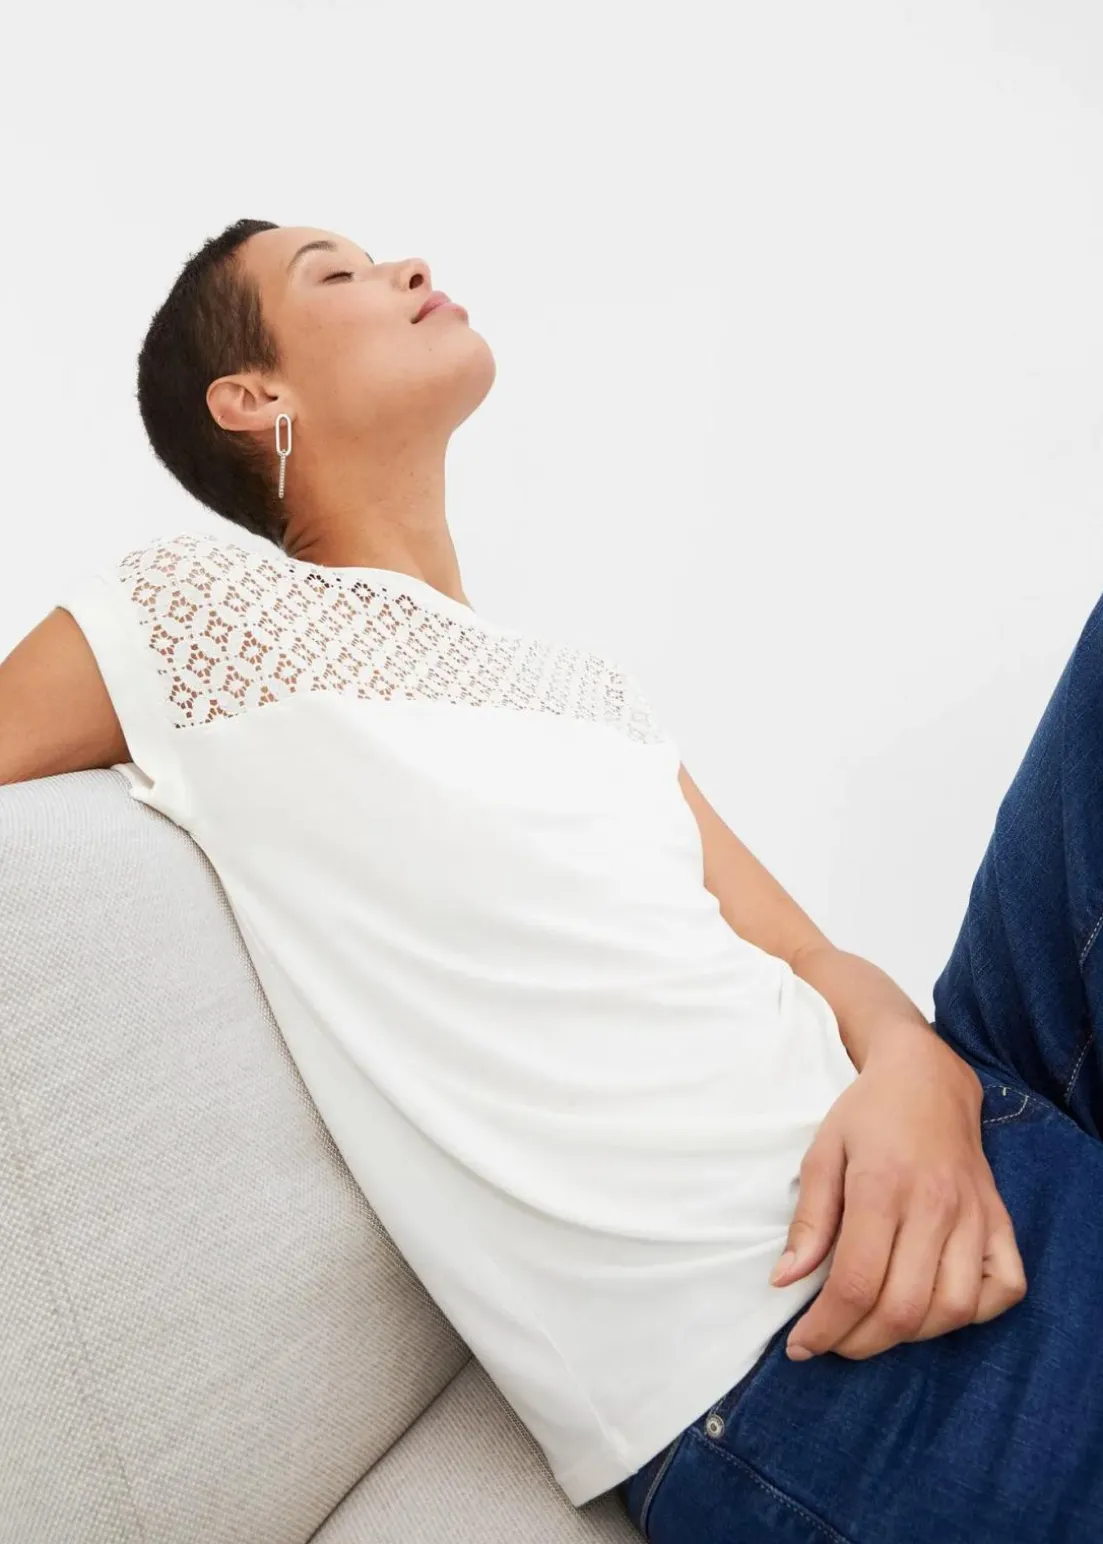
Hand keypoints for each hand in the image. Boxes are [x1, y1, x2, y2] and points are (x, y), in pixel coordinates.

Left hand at [772, 1024, 1027, 1361]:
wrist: (927, 1078)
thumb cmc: (867, 1115)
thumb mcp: (822, 1153)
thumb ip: (808, 1220)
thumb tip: (786, 1281)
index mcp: (882, 1186)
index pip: (855, 1282)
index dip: (826, 1327)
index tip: (801, 1345)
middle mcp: (935, 1206)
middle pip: (903, 1308)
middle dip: (859, 1342)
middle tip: (832, 1340)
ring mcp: (975, 1216)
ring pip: (953, 1309)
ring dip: (910, 1335)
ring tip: (875, 1326)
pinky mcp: (1000, 1220)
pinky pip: (1003, 1289)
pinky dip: (973, 1313)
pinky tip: (936, 1306)